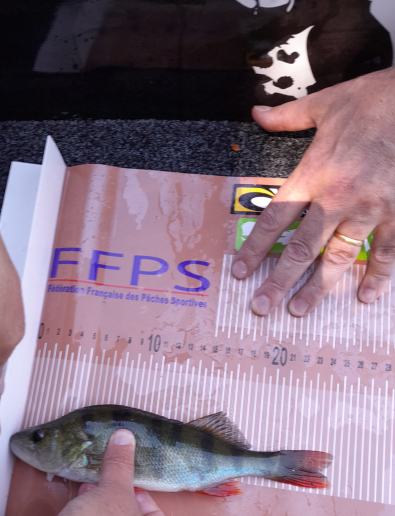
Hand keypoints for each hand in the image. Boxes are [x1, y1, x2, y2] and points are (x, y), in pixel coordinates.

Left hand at [232, 67, 394, 316]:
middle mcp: (337, 197)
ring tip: (299, 311)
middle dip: (278, 281)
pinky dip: (378, 275)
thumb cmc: (374, 99)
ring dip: (318, 287)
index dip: (255, 248)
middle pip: (301, 248)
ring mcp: (370, 208)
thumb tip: (256, 112)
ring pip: (339, 257)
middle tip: (261, 307)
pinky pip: (387, 250)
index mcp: (314, 173)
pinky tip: (366, 297)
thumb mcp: (326, 104)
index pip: (276, 218)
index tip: (240, 272)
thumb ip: (288, 116)